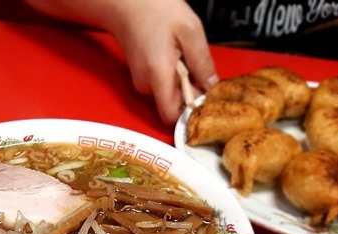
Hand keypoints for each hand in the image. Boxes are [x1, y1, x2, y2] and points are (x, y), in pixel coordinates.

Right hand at [25, 0, 218, 124]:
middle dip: (189, 93)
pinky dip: (172, 76)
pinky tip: (174, 56)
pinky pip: (161, 85)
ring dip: (181, 83)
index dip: (190, 113)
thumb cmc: (156, 9)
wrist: (126, 2)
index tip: (204, 99)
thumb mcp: (190, 31)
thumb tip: (211, 86)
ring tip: (184, 57)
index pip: (171, 117)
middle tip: (199, 70)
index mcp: (158, 76)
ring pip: (168, 95)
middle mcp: (146, 85)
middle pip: (172, 106)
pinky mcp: (140, 77)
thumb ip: (202, 62)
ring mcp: (141, 82)